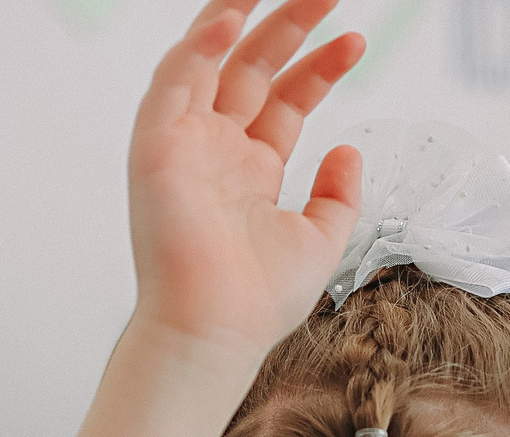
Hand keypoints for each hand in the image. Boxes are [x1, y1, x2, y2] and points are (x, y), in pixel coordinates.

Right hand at [129, 1, 366, 352]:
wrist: (215, 333)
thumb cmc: (257, 302)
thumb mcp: (320, 240)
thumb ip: (338, 196)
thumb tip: (349, 152)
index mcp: (250, 171)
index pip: (285, 100)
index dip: (319, 66)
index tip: (354, 40)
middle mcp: (214, 151)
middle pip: (252, 68)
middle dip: (289, 25)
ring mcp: (183, 145)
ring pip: (208, 60)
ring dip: (239, 16)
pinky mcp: (155, 147)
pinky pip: (174, 81)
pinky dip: (199, 45)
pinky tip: (232, 18)